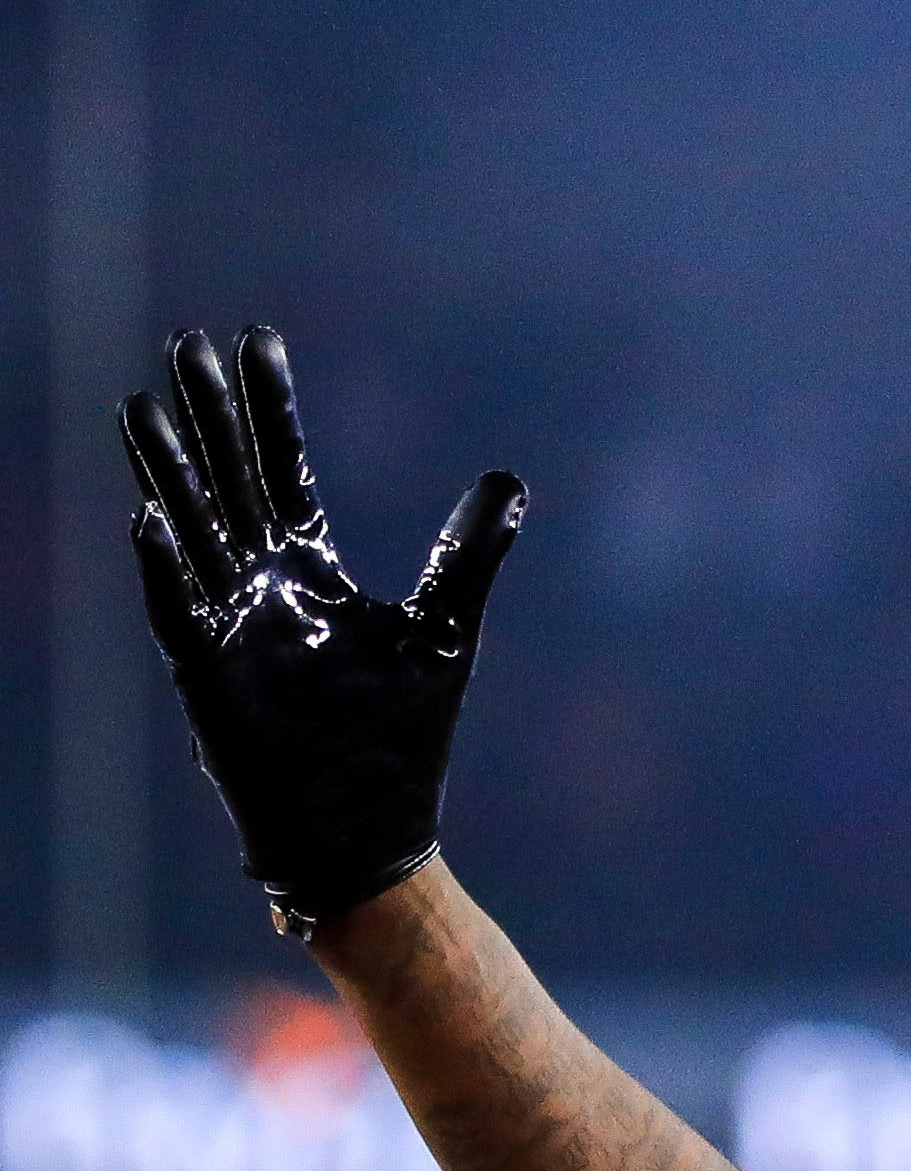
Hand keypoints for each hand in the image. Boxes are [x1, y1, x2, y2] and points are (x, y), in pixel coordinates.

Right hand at [119, 327, 524, 934]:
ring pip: (191, 529)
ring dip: (168, 470)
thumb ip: (468, 555)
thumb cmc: (402, 738)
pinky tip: (147, 518)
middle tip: (184, 339)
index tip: (256, 338)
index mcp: (312, 571)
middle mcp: (262, 587)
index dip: (270, 405)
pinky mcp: (210, 677)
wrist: (370, 832)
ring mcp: (230, 626)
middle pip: (229, 479)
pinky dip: (165, 568)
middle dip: (209, 414)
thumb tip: (508, 482)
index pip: (284, 468)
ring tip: (143, 405)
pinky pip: (180, 612)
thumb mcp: (445, 630)